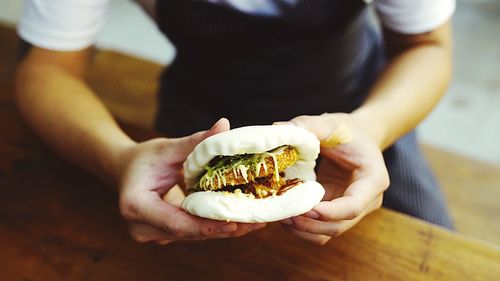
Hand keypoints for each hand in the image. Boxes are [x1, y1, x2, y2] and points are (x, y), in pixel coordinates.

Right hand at [115, 118, 265, 244]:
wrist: (126, 171)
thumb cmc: (144, 158)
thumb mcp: (167, 148)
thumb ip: (195, 142)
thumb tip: (224, 126)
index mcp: (136, 206)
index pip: (176, 222)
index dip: (206, 226)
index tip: (234, 224)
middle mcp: (143, 228)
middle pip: (189, 232)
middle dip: (224, 228)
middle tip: (257, 221)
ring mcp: (155, 235)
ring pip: (196, 235)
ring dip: (226, 229)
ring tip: (257, 220)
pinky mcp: (167, 235)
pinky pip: (196, 231)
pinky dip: (218, 225)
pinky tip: (245, 219)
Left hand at [277, 113, 388, 244]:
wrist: (359, 137)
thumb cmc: (348, 130)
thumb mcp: (330, 123)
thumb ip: (308, 125)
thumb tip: (278, 129)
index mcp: (373, 180)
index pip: (353, 206)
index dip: (329, 212)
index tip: (304, 209)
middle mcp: (367, 201)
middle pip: (339, 225)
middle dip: (310, 224)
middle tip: (284, 215)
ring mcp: (353, 209)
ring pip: (329, 232)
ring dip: (304, 230)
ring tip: (281, 217)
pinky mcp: (338, 212)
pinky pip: (322, 228)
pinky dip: (304, 227)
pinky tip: (286, 215)